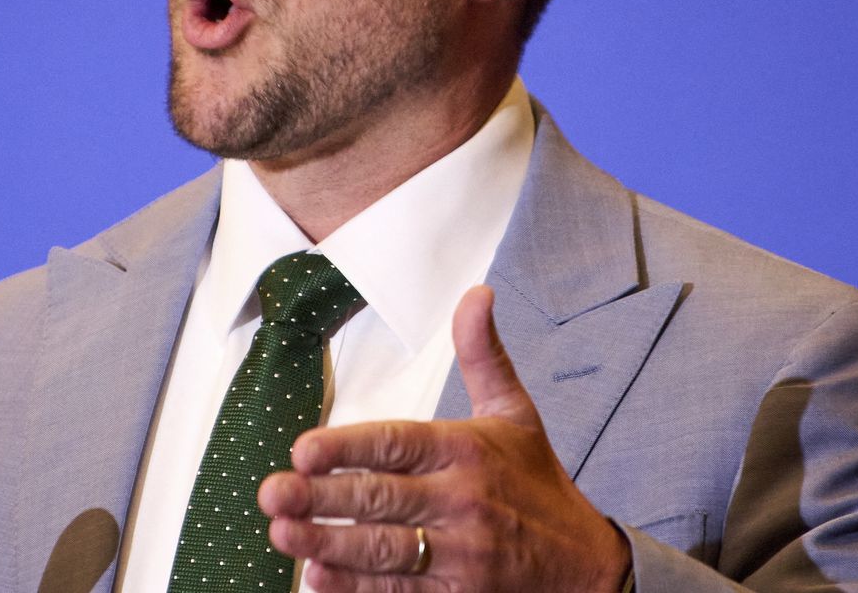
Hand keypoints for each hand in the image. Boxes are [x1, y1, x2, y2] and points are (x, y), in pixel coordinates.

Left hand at [258, 285, 632, 591]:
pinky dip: (357, 588)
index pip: (398, 445)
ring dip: (328, 544)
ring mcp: (461, 555)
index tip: (302, 449)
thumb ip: (483, 354)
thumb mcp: (516, 413)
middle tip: (271, 493)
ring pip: (383, 550)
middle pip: (381, 499)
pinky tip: (318, 580)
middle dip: (321, 497)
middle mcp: (463, 502)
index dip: (348, 448)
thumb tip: (477, 294)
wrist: (585, 566)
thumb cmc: (538, 484)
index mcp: (467, 451)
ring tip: (282, 535)